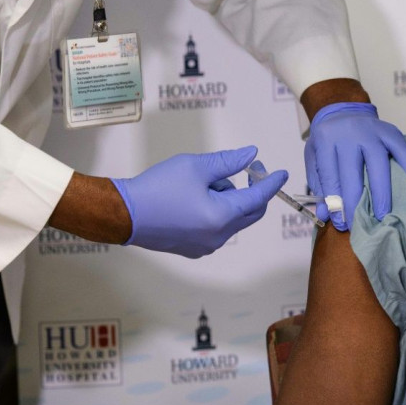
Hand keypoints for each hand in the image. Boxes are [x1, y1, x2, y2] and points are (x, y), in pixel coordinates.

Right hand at [111, 146, 287, 257]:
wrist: (124, 214)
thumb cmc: (158, 187)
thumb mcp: (196, 167)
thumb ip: (228, 162)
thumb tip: (251, 155)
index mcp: (222, 216)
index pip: (258, 198)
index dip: (271, 183)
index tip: (281, 173)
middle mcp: (219, 236)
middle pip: (250, 212)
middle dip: (251, 190)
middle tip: (246, 170)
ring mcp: (207, 246)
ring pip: (233, 219)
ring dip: (230, 200)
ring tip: (203, 183)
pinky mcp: (195, 249)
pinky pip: (218, 228)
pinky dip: (217, 212)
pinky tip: (196, 198)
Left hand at [305, 102, 405, 230]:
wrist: (343, 110)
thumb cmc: (328, 139)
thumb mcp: (314, 157)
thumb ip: (318, 184)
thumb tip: (325, 214)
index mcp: (326, 140)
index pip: (331, 176)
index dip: (336, 203)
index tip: (342, 224)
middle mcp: (349, 133)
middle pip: (354, 173)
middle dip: (356, 203)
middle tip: (360, 226)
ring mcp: (372, 131)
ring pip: (379, 164)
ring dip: (382, 192)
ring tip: (383, 214)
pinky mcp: (390, 131)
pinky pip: (403, 150)